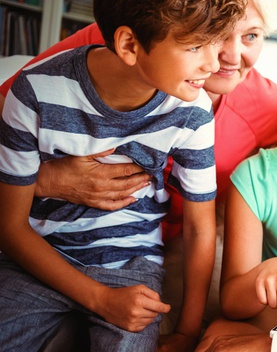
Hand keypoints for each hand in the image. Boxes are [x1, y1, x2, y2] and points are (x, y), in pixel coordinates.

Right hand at [35, 148, 150, 210]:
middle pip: (128, 184)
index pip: (126, 171)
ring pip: (122, 194)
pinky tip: (133, 199)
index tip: (147, 165)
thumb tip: (115, 146)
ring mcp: (98, 197)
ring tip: (146, 184)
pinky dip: (124, 203)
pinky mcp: (93, 203)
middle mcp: (102, 187)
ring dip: (136, 189)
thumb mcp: (81, 154)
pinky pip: (112, 205)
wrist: (49, 181)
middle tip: (152, 175)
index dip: (138, 169)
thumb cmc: (64, 166)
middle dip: (141, 179)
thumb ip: (99, 150)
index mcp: (101, 174)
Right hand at [96, 285, 170, 331]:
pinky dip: (143, 322)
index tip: (168, 308)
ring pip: (150, 321)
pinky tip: (136, 316)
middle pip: (155, 314)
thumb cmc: (124, 294)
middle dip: (154, 309)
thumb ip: (152, 294)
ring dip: (149, 316)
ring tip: (140, 310)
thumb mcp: (139, 288)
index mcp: (139, 301)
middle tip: (146, 305)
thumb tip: (161, 303)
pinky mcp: (130, 328)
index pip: (159, 307)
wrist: (106, 303)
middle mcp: (136, 312)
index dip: (165, 308)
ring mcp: (133, 321)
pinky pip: (144, 326)